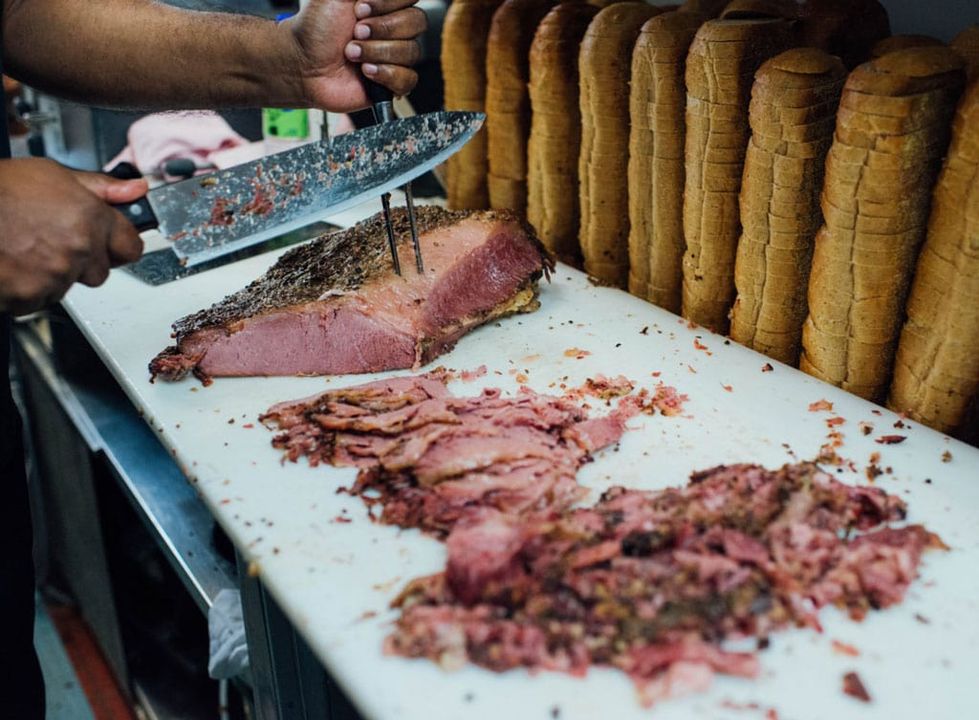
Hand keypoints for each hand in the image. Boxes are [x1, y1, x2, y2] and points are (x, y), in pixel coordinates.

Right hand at [0, 158, 146, 315]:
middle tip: (55, 240)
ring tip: (27, 247)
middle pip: (102, 270)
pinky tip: (15, 262)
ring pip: (70, 284)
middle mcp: (79, 249)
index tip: (111, 241)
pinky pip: (42, 298)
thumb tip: (135, 190)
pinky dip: (30, 287)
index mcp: (90, 218)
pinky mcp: (33, 295)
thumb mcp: (50, 174)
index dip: (120, 243)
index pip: (131, 246)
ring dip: (55, 273)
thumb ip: (99, 187)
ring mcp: (56, 275)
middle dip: (85, 260)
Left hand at [284, 0, 425, 111]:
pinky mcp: (393, 82)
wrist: (303, 64)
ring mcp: (396, 56)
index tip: (360, 8)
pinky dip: (386, 74)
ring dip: (376, 52)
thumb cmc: (317, 28)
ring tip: (351, 53)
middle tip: (355, 33)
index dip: (388, 3)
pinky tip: (366, 72)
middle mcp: (394, 28)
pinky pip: (408, 79)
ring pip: (411, 51)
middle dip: (381, 28)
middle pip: (416, 23)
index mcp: (385, 4)